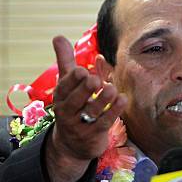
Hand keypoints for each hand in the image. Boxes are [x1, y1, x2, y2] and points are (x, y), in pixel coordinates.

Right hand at [46, 36, 126, 181]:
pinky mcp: (95, 135)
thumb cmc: (72, 107)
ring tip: (112, 88)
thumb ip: (65, 62)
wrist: (72, 145)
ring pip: (92, 111)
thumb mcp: (67, 86)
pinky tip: (123, 99)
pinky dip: (114, 111)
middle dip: (85, 90)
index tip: (82, 71)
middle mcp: (67, 112)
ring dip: (103, 99)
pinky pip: (105, 122)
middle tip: (95, 80)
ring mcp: (81, 125)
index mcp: (61, 97)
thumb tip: (58, 36)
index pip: (64, 87)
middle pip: (76, 100)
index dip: (73, 80)